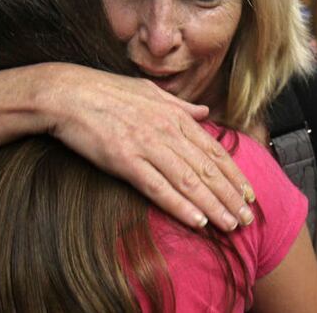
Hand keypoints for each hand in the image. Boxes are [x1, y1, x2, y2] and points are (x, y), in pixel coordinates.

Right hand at [37, 64, 254, 230]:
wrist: (67, 93)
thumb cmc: (106, 91)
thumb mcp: (149, 91)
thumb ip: (180, 105)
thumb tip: (204, 112)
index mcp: (175, 115)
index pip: (214, 150)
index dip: (234, 174)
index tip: (249, 194)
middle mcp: (167, 131)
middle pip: (208, 169)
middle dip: (231, 196)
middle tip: (248, 219)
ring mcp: (147, 146)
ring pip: (189, 181)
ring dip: (214, 206)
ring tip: (231, 225)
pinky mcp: (125, 161)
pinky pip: (158, 188)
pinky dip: (180, 206)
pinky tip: (197, 221)